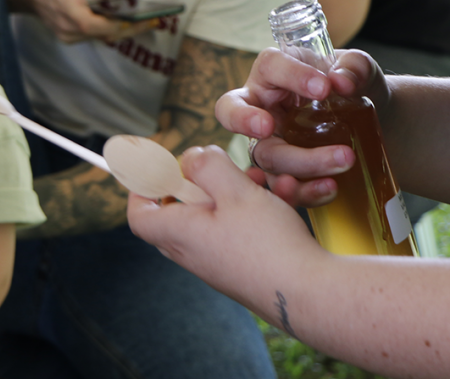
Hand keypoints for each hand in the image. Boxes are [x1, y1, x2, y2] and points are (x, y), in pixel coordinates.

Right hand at [5, 0, 153, 42]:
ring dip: (124, 31)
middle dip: (132, 30)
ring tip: (146, 22)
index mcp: (70, 14)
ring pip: (102, 38)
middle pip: (106, 36)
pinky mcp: (70, 36)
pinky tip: (127, 22)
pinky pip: (95, 36)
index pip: (99, 27)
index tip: (144, 20)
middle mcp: (70, 30)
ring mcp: (69, 36)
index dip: (123, 26)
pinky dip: (112, 30)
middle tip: (155, 22)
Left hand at [127, 145, 324, 300]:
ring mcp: (218, 263)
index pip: (140, 215)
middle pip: (178, 212)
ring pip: (215, 217)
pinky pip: (239, 231)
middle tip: (215, 168)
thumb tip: (191, 158)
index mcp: (179, 234)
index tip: (158, 170)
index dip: (143, 190)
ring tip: (259, 177)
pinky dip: (255, 211)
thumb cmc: (267, 244)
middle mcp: (193, 252)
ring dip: (234, 192)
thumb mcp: (234, 191)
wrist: (311, 294)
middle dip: (198, 183)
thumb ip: (207, 166)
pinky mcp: (243, 268)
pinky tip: (284, 195)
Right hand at [215, 48, 389, 205]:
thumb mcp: (360, 69)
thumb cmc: (353, 88)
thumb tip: (341, 83)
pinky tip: (330, 187)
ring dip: (301, 162)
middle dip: (246, 121)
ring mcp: (268, 144)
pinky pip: (283, 188)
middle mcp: (260, 108)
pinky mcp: (283, 174)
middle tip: (267, 127)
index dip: (290, 75)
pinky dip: (304, 192)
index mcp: (275, 73)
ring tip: (343, 160)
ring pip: (265, 157)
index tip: (323, 88)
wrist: (375, 123)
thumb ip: (355, 68)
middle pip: (234, 113)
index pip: (270, 66)